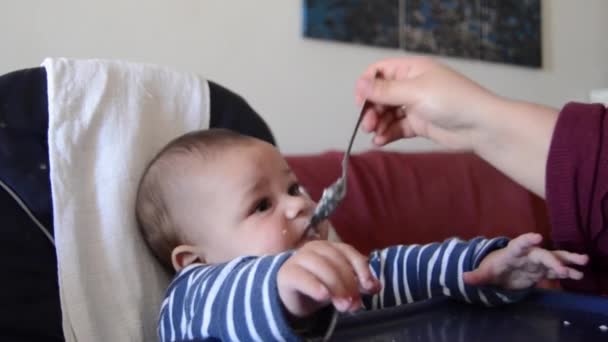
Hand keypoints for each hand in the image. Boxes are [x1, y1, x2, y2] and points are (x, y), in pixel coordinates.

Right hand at [277, 240, 380, 317]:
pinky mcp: (287, 273)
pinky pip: (302, 278)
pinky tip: (324, 296)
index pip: (348, 252)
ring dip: (336, 287)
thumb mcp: (342, 285)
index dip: (361, 269)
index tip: (370, 287)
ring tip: (343, 305)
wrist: (291, 295)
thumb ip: (359, 284)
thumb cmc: (319, 285)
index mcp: (329, 247)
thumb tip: (376, 287)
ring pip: (321, 268)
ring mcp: (298, 258)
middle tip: (355, 304)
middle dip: (349, 284)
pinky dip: (315, 286)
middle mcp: (314, 248)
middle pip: (336, 261)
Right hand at [354, 56, 502, 149]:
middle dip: (371, 109)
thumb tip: (360, 84)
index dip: (366, 85)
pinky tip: (381, 141)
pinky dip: (387, 134)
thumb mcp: (414, 92)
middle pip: (380, 95)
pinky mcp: (419, 124)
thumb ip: (385, 90)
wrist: (480, 127)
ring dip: (377, 124)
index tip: (361, 101)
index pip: (379, 71)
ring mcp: (415, 106)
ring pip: (387, 113)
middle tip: (367, 124)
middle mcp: (411, 86)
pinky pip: (396, 127)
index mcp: (411, 70)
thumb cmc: (452, 101)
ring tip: (375, 135)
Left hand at [463, 233, 588, 289]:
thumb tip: (463, 278)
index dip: (527, 240)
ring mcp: (536, 262)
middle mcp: (527, 255)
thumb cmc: (492, 268)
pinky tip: (579, 275)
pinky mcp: (541, 271)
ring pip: (553, 258)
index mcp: (511, 253)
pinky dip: (567, 271)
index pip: (519, 244)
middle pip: (540, 254)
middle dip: (551, 260)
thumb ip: (476, 276)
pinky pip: (556, 270)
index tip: (537, 237)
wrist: (499, 270)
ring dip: (567, 260)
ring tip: (583, 263)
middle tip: (562, 269)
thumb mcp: (484, 273)